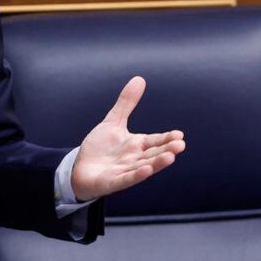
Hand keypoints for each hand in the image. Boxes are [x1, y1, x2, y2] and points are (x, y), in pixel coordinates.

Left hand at [70, 76, 184, 201]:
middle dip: (166, 150)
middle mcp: (134, 159)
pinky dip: (136, 175)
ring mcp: (124, 171)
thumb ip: (126, 104)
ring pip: (143, 167)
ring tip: (170, 158)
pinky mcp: (113, 182)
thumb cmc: (100, 148)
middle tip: (180, 145)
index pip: (154, 141)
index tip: (179, 135)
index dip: (166, 138)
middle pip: (153, 154)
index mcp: (136, 145)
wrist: (79, 169)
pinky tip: (146, 171)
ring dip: (157, 163)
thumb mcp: (113, 122)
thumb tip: (139, 79)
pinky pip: (126, 179)